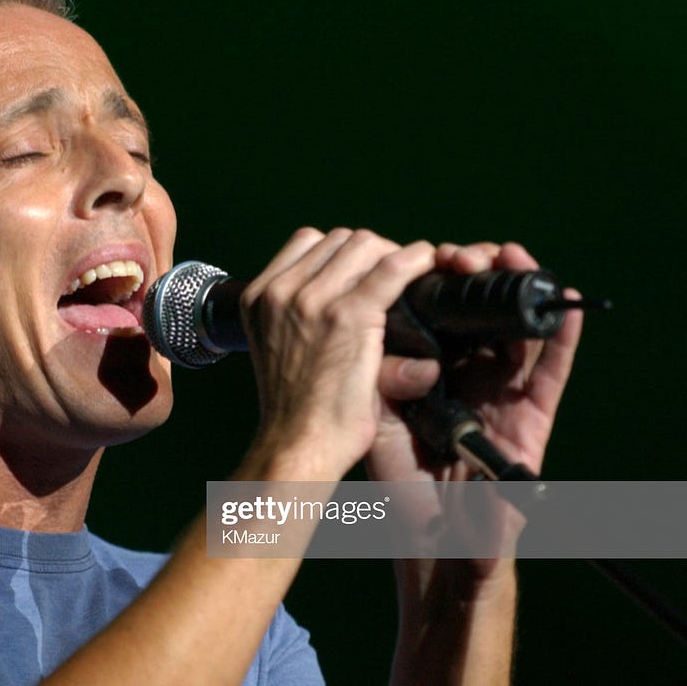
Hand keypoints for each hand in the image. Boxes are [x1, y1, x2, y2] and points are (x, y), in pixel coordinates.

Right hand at [239, 228, 435, 480]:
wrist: (297, 446)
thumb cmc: (296, 411)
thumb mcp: (281, 349)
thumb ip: (301, 317)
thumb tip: (349, 293)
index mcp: (258, 297)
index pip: (308, 242)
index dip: (343, 254)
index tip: (364, 273)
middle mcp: (281, 291)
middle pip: (339, 239)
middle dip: (371, 253)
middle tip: (394, 281)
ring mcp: (313, 300)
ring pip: (366, 245)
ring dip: (392, 257)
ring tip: (409, 283)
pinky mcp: (349, 316)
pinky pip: (393, 268)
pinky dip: (416, 261)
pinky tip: (428, 268)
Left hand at [367, 242, 582, 483]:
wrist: (436, 541)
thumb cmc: (403, 486)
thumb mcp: (381, 425)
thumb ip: (385, 385)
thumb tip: (402, 352)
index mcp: (431, 374)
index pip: (438, 317)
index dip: (435, 284)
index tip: (427, 257)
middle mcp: (470, 376)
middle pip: (479, 315)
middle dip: (475, 277)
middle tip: (464, 255)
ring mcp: (504, 393)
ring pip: (518, 330)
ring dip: (516, 289)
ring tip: (509, 256)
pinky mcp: (533, 415)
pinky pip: (551, 371)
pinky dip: (562, 337)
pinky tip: (563, 307)